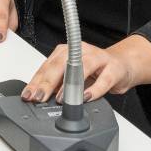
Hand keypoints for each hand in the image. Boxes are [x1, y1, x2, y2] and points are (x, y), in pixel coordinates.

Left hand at [21, 36, 150, 102]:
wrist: (122, 65)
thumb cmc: (94, 70)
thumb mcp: (72, 76)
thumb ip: (57, 84)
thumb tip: (39, 96)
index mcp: (65, 51)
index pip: (46, 66)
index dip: (36, 82)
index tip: (28, 95)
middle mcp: (80, 51)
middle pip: (60, 65)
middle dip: (47, 82)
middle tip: (38, 97)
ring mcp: (98, 58)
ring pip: (81, 68)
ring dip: (69, 85)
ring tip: (61, 99)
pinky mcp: (114, 68)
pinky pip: (104, 79)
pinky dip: (94, 89)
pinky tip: (86, 97)